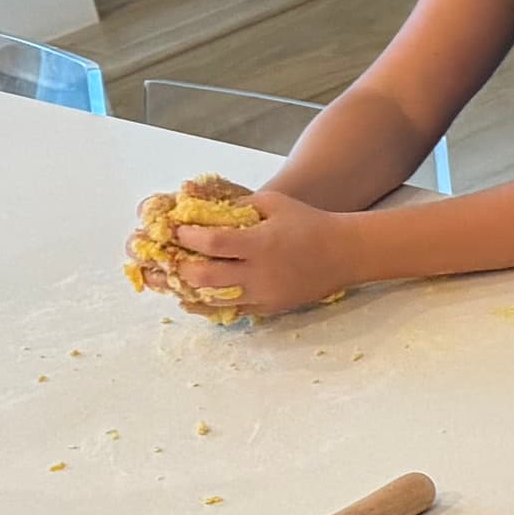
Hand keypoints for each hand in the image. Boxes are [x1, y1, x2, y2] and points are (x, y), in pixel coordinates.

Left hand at [168, 191, 356, 319]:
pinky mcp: (269, 308)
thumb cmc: (309, 223)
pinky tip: (193, 297)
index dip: (186, 236)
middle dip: (180, 267)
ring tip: (173, 280)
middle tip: (169, 258)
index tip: (174, 230)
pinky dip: (207, 306)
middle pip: (204, 277)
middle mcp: (259, 272)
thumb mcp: (274, 203)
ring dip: (188, 290)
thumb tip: (203, 207)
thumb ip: (238, 205)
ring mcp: (263, 294)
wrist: (344, 253)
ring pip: (212, 300)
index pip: (211, 242)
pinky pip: (230, 312)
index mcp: (260, 243)